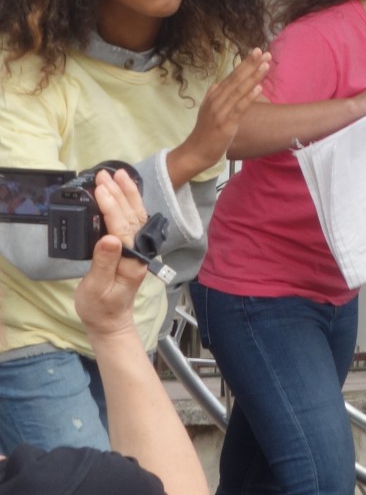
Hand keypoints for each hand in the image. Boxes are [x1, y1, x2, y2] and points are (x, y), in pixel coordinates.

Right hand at [72, 170, 150, 334]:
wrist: (110, 321)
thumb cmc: (101, 307)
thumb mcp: (97, 288)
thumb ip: (103, 263)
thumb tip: (108, 239)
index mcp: (131, 260)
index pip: (122, 227)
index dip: (111, 206)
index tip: (100, 188)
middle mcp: (138, 252)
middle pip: (131, 216)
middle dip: (119, 193)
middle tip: (105, 174)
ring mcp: (136, 250)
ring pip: (135, 216)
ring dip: (127, 194)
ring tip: (118, 175)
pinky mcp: (131, 249)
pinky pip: (132, 222)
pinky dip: (128, 204)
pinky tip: (124, 193)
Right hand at [168, 49, 271, 183]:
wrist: (196, 152)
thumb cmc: (206, 132)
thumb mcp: (209, 110)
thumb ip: (214, 97)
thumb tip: (218, 84)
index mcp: (214, 96)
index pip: (231, 76)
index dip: (244, 63)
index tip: (256, 51)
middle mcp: (216, 100)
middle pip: (235, 79)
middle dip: (250, 64)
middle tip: (262, 51)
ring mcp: (220, 111)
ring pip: (239, 90)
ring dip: (253, 76)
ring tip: (265, 65)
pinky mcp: (225, 123)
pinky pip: (239, 108)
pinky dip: (249, 97)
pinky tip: (258, 87)